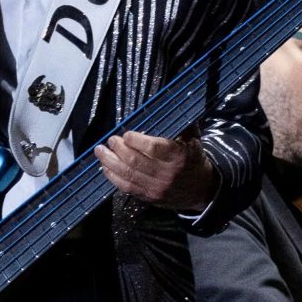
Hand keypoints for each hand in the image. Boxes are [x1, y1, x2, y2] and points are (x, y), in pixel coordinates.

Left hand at [93, 133, 215, 212]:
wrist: (201, 189)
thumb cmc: (193, 160)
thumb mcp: (193, 139)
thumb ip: (180, 123)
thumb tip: (166, 105)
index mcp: (178, 157)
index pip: (153, 148)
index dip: (136, 140)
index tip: (127, 134)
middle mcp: (166, 174)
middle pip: (135, 161)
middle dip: (118, 148)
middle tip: (111, 140)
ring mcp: (156, 188)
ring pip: (127, 174)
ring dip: (110, 162)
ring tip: (101, 151)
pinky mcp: (149, 197)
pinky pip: (126, 187)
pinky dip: (113, 177)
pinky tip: (106, 168)